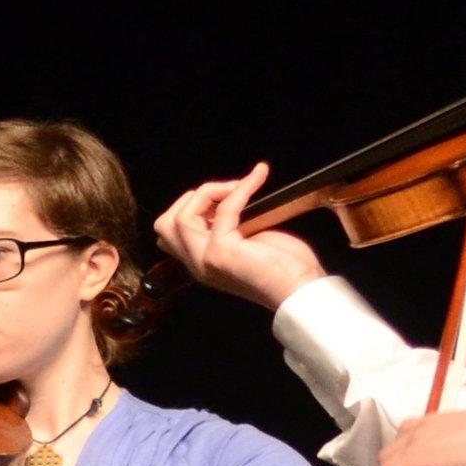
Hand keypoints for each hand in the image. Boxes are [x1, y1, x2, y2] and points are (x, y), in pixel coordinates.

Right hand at [155, 165, 321, 310]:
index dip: (193, 208)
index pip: (171, 232)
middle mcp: (196, 264)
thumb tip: (223, 198)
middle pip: (164, 225)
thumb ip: (226, 227)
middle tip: (224, 193)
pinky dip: (242, 188)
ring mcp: (205, 260)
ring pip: (180, 217)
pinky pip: (224, 208)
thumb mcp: (245, 242)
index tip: (226, 197)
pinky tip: (259, 176)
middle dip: (191, 199)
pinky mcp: (220, 252)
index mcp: (201, 263)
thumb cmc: (284, 268)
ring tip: (238, 186)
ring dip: (210, 192)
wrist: (301, 288)